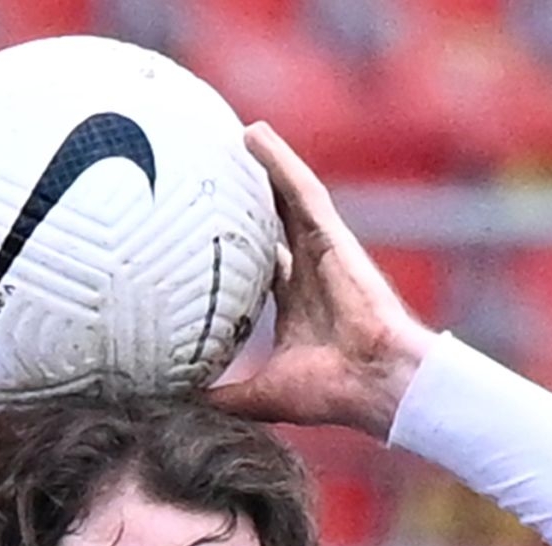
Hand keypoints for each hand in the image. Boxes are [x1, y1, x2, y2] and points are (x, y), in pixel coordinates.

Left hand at [207, 123, 435, 439]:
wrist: (374, 382)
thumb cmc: (330, 392)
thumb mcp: (261, 394)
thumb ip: (222, 395)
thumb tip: (176, 404)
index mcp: (296, 305)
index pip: (263, 267)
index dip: (238, 250)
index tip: (207, 236)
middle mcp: (309, 272)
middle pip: (274, 223)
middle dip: (252, 199)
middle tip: (217, 174)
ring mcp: (323, 251)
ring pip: (286, 197)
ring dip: (263, 165)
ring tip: (233, 134)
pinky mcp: (332, 236)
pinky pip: (300, 189)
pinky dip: (279, 161)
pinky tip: (254, 135)